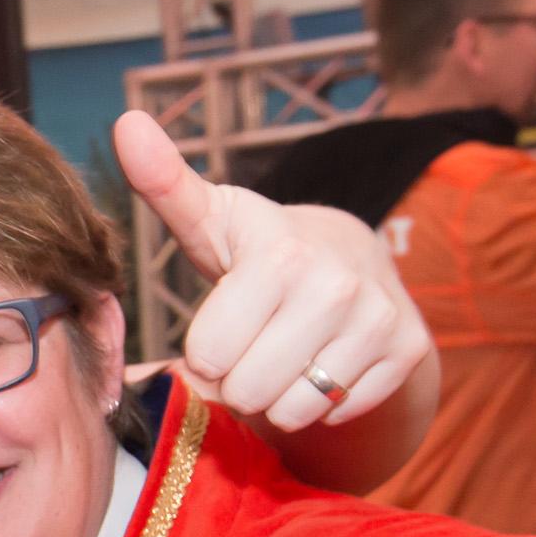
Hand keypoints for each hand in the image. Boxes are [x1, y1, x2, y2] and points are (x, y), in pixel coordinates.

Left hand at [116, 110, 434, 434]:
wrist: (358, 263)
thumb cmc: (262, 251)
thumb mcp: (211, 220)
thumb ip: (164, 183)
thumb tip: (127, 123)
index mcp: (279, 252)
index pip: (209, 355)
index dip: (205, 351)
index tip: (223, 320)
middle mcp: (336, 282)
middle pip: (247, 391)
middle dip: (239, 379)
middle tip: (253, 345)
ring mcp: (378, 317)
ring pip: (292, 410)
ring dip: (278, 397)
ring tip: (284, 355)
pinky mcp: (408, 351)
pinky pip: (337, 413)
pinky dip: (322, 403)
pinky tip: (322, 361)